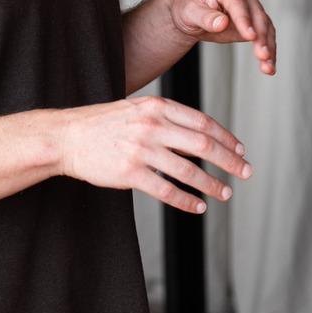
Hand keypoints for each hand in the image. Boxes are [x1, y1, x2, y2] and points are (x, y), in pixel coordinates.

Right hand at [58, 96, 252, 213]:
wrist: (66, 137)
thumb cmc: (104, 124)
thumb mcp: (138, 109)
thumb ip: (168, 118)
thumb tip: (201, 137)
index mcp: (157, 106)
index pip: (203, 123)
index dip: (226, 138)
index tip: (240, 150)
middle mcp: (152, 125)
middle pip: (203, 145)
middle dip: (229, 160)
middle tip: (245, 172)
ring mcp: (140, 150)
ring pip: (188, 171)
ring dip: (211, 184)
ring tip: (224, 193)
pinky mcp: (129, 173)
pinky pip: (166, 190)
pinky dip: (186, 200)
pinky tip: (198, 206)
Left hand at [172, 0, 277, 74]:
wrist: (192, 13)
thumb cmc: (189, 6)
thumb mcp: (189, 11)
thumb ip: (205, 17)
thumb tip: (221, 23)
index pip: (238, 3)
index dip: (244, 20)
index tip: (250, 36)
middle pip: (257, 16)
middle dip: (261, 37)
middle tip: (262, 55)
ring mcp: (251, 8)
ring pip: (266, 27)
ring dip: (268, 47)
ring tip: (267, 66)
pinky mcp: (255, 22)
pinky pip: (266, 36)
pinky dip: (269, 51)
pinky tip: (269, 65)